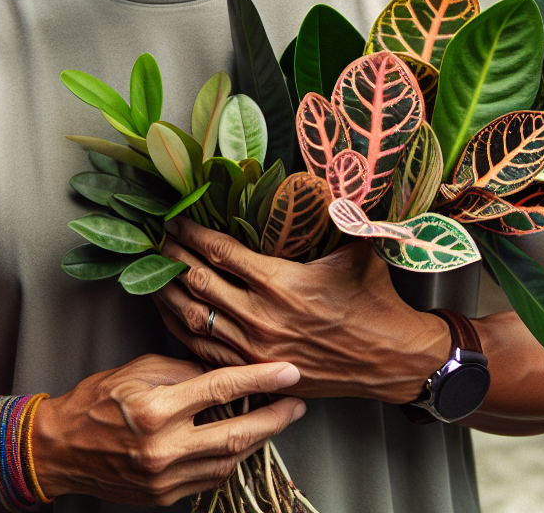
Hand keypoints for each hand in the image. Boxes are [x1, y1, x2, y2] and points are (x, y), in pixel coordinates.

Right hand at [32, 354, 305, 505]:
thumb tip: (221, 373)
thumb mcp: (138, 370)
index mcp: (157, 410)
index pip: (221, 389)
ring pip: (228, 460)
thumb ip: (183, 371)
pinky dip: (229, 459)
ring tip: (275, 419)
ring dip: (257, 440)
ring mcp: (165, 479)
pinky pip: (209, 478)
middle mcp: (164, 448)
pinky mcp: (164, 497)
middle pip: (236, 434)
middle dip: (274, 418)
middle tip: (298, 402)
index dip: (261, 379)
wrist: (61, 448)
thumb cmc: (97, 399)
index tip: (289, 372)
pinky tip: (241, 443)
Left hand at [155, 218, 450, 402]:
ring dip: (168, 291)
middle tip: (156, 239)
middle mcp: (261, 317)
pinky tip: (169, 312)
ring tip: (151, 271)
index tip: (175, 219)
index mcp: (281, 283)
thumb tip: (336, 172)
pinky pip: (203, 350)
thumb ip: (342, 211)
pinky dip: (180, 328)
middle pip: (199, 280)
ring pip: (194, 317)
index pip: (221, 251)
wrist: (392, 360)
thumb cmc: (375, 301)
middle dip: (172, 256)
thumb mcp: (359, 249)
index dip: (192, 233)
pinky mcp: (255, 371)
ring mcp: (254, 349)